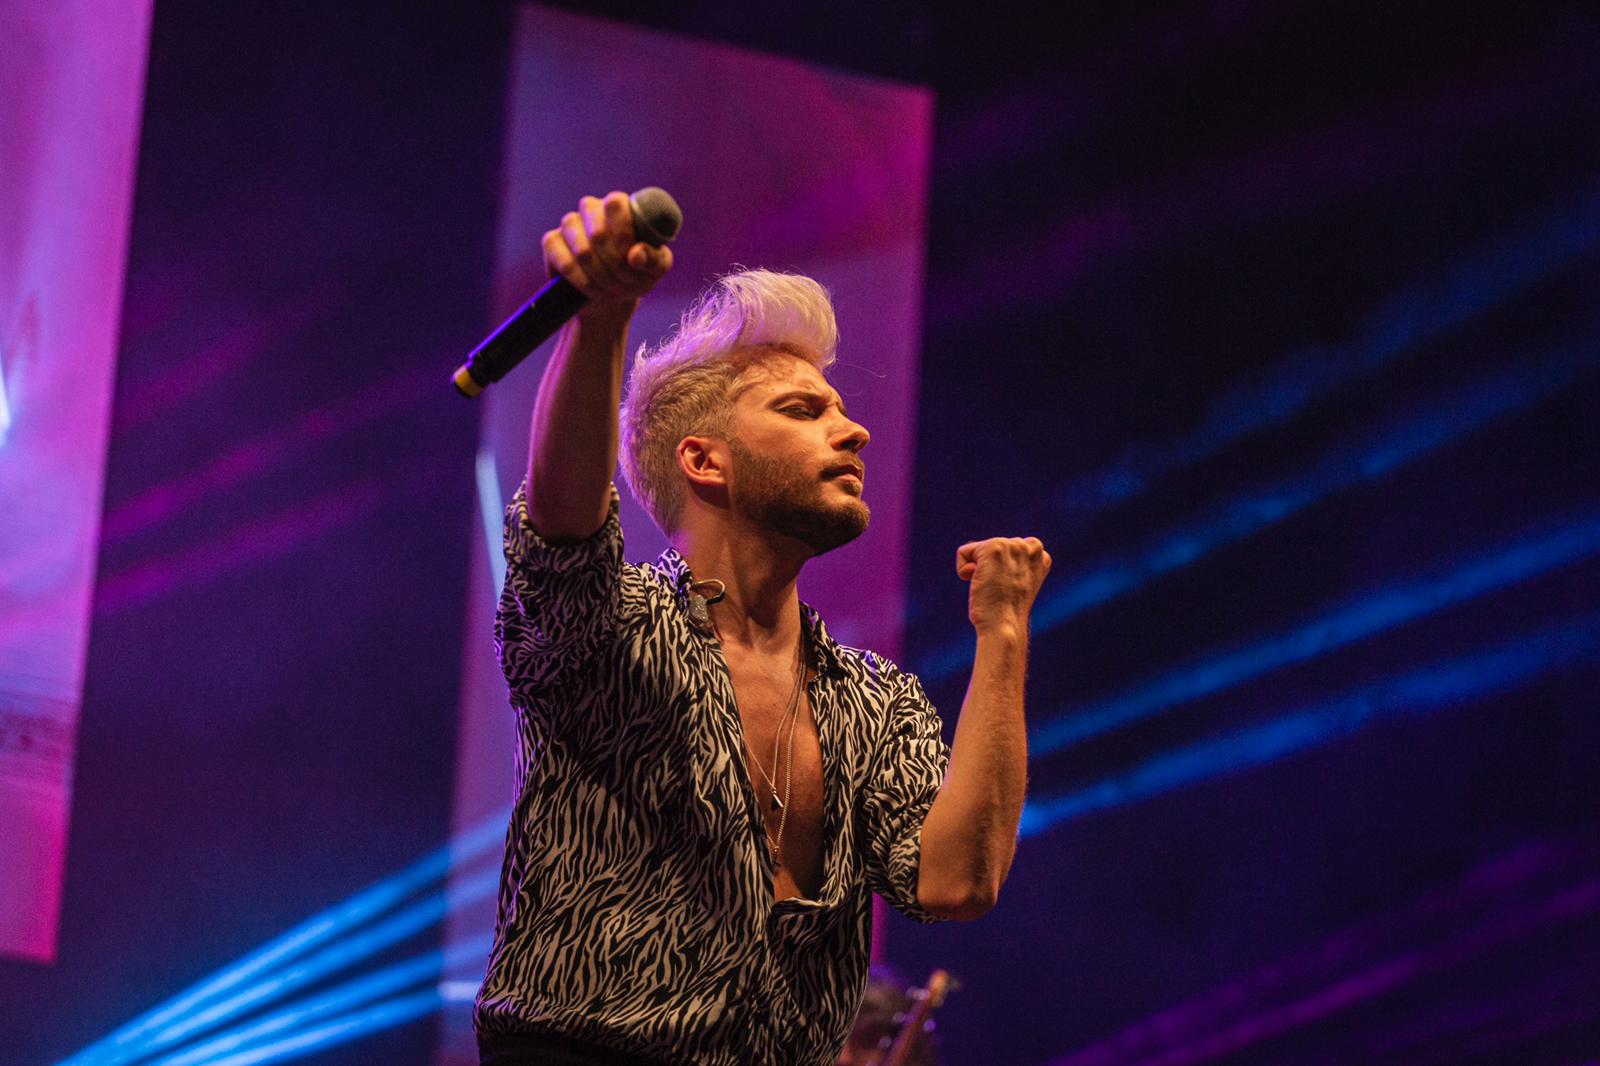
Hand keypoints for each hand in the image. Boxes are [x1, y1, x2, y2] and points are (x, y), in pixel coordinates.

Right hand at [542, 191, 673, 320]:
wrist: (610, 296)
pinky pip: (565, 263)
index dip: (623, 235)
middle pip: (598, 233)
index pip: (615, 204)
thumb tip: (636, 254)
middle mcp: (592, 208)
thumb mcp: (656, 268)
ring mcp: (570, 224)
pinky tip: (591, 289)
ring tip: (612, 289)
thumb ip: (654, 259)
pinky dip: (582, 281)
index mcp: (620, 206)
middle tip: (626, 283)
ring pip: (582, 251)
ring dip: (601, 277)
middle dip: (615, 266)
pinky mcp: (552, 242)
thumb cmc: (637, 273)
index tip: (633, 259)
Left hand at [956, 537, 1051, 634]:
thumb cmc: (1008, 614)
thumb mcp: (1018, 586)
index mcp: (1042, 557)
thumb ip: (1013, 566)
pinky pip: (964, 552)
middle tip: (1000, 590)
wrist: (1005, 626)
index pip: (1009, 550)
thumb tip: (991, 563)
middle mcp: (1030, 547)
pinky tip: (978, 584)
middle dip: (989, 568)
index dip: (1000, 571)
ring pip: (977, 550)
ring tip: (991, 587)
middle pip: (992, 548)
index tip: (1009, 589)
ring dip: (977, 570)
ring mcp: (1012, 545)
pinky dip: (963, 570)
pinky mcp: (993, 547)